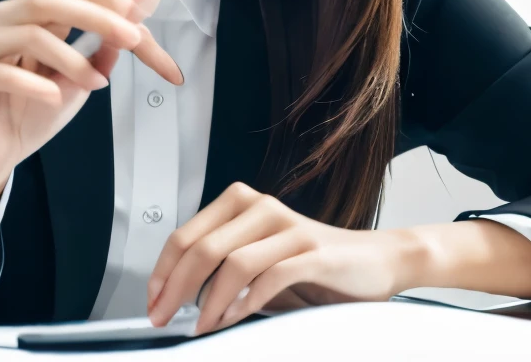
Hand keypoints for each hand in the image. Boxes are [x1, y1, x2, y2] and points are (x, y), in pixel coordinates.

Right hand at [0, 0, 180, 235]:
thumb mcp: (84, 74)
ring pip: (30, 33)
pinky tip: (54, 99)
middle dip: (96, 15)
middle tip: (132, 38)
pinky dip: (35, 84)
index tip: (140, 15)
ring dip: (72, 59)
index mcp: (27, 12)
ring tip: (97, 84)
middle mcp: (1, 19)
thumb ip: (110, 39)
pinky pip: (1, 72)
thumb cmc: (36, 109)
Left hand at [145, 183, 428, 333]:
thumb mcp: (259, 263)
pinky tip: (232, 318)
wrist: (377, 262)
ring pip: (231, 261)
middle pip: (202, 247)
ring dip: (208, 301)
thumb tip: (177, 296)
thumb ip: (222, 270)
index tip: (152, 300)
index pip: (186, 235)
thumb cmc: (315, 265)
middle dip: (175, 288)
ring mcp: (288, 227)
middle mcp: (262, 208)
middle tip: (164, 317)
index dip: (163, 271)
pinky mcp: (313, 251)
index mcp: (242, 204)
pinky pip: (268, 276)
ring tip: (201, 325)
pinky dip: (243, 302)